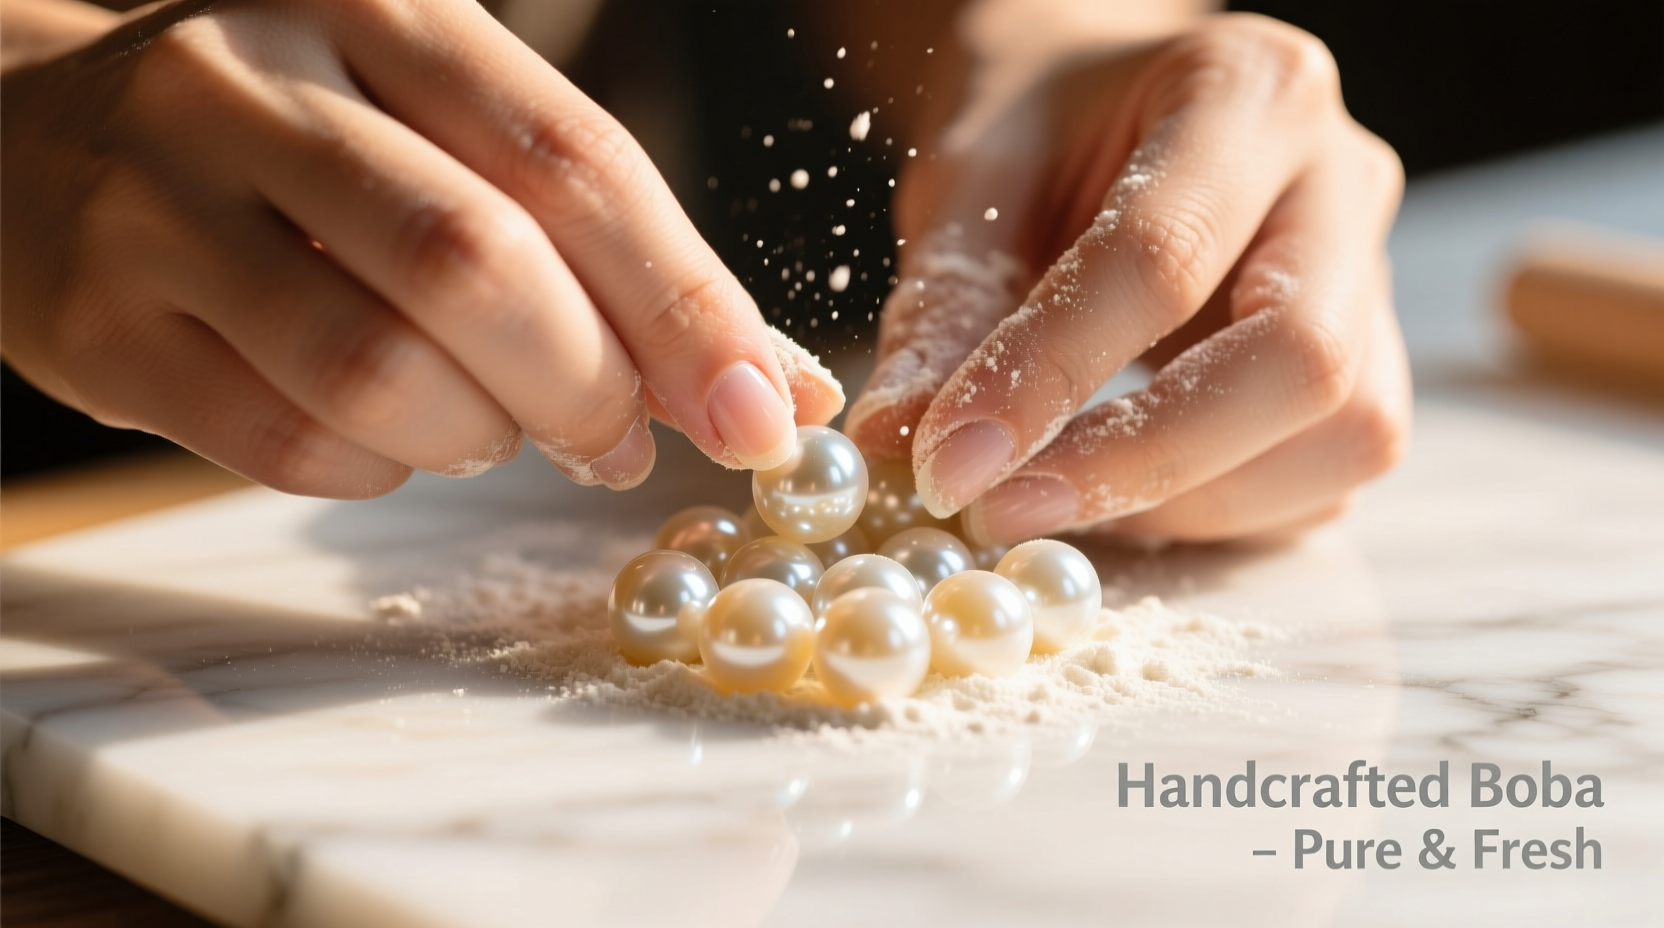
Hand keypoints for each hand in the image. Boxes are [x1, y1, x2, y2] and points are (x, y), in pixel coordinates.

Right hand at [1, 0, 842, 497]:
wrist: (30, 124)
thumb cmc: (302, 143)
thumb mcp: (449, 136)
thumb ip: (609, 246)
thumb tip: (782, 393)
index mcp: (381, 13)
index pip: (573, 159)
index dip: (686, 302)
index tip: (762, 416)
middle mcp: (256, 87)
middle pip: (476, 265)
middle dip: (586, 384)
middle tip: (621, 438)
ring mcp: (159, 207)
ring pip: (375, 370)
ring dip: (482, 436)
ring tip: (498, 428)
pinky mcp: (98, 329)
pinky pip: (286, 445)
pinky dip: (382, 469)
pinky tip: (397, 438)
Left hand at [846, 11, 1409, 544]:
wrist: (1108, 106)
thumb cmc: (1042, 130)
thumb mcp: (970, 181)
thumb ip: (941, 308)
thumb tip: (897, 442)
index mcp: (1248, 91)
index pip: (1163, 257)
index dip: (1051, 374)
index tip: (951, 462)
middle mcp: (1342, 180)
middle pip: (1300, 360)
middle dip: (1145, 462)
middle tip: (1004, 509)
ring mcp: (1375, 277)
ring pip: (1344, 433)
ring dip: (1191, 501)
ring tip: (1054, 497)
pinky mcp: (1370, 360)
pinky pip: (1328, 472)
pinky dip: (1222, 509)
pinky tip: (1121, 489)